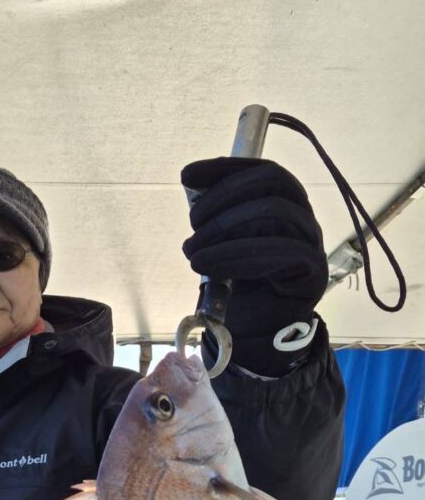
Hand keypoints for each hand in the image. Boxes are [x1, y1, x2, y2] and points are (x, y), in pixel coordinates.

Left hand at [180, 157, 327, 375]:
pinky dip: (237, 255)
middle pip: (272, 183)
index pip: (261, 171)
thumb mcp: (219, 243)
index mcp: (283, 204)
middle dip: (224, 196)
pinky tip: (208, 265)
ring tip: (193, 252)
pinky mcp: (312, 273)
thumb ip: (213, 214)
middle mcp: (302, 217)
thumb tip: (190, 178)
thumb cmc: (238, 284)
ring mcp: (312, 243)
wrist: (254, 332)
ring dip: (225, 228)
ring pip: (276, 212)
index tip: (187, 175)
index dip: (225, 168)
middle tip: (192, 224)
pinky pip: (282, 251)